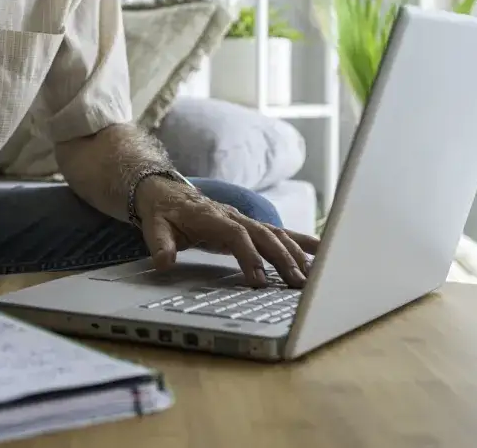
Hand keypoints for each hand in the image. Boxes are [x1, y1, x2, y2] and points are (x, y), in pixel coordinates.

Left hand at [135, 177, 318, 287]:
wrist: (167, 191)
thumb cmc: (163, 212)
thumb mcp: (154, 228)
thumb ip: (160, 245)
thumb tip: (164, 262)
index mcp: (211, 217)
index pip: (236, 235)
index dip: (249, 256)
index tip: (258, 280)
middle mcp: (233, 216)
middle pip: (263, 236)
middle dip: (282, 259)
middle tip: (296, 284)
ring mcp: (245, 219)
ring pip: (276, 234)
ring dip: (295, 254)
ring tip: (312, 276)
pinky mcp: (251, 225)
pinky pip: (280, 232)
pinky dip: (301, 241)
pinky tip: (322, 251)